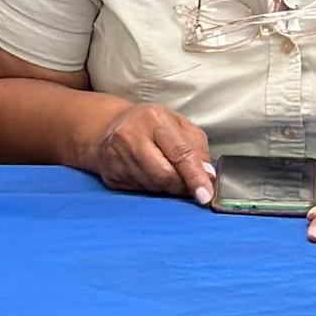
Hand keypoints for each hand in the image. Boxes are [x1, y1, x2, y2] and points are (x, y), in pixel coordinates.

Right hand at [80, 102, 214, 204]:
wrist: (109, 127)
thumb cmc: (151, 126)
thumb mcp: (179, 125)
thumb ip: (197, 148)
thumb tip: (206, 176)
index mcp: (153, 119)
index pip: (179, 152)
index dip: (194, 176)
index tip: (205, 195)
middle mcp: (131, 136)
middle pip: (164, 175)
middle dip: (181, 185)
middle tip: (189, 186)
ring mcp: (116, 156)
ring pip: (152, 186)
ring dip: (165, 186)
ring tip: (163, 171)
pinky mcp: (110, 174)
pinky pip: (138, 191)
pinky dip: (150, 188)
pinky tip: (147, 174)